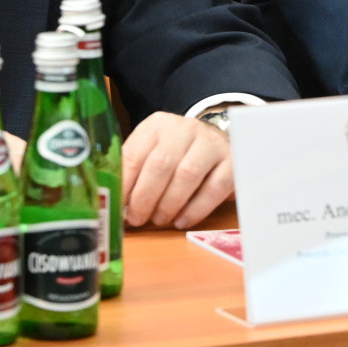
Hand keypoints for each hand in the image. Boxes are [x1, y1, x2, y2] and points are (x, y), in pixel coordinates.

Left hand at [122, 112, 232, 229]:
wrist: (218, 142)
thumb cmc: (178, 154)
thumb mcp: (152, 153)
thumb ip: (134, 174)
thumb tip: (115, 206)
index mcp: (157, 125)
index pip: (134, 154)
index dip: (123, 185)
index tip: (116, 207)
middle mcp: (185, 128)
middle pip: (161, 164)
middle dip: (145, 197)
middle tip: (137, 219)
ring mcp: (211, 143)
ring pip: (187, 174)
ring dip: (169, 204)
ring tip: (160, 220)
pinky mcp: (232, 161)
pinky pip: (213, 188)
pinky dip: (196, 209)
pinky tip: (182, 221)